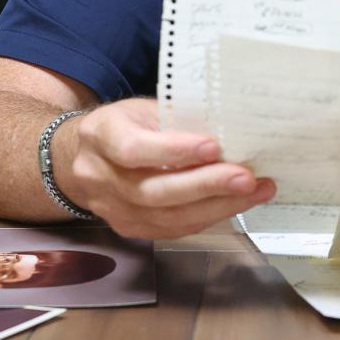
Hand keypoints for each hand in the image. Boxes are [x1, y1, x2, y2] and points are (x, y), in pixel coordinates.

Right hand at [53, 98, 274, 238]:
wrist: (84, 156)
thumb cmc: (126, 125)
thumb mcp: (144, 109)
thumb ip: (178, 121)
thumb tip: (232, 131)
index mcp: (100, 135)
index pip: (133, 149)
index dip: (174, 151)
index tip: (213, 147)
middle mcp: (98, 176)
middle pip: (153, 191)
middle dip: (207, 186)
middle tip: (247, 178)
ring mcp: (110, 208)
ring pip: (166, 217)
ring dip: (217, 206)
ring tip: (254, 192)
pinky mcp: (128, 228)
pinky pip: (171, 230)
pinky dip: (207, 217)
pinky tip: (234, 204)